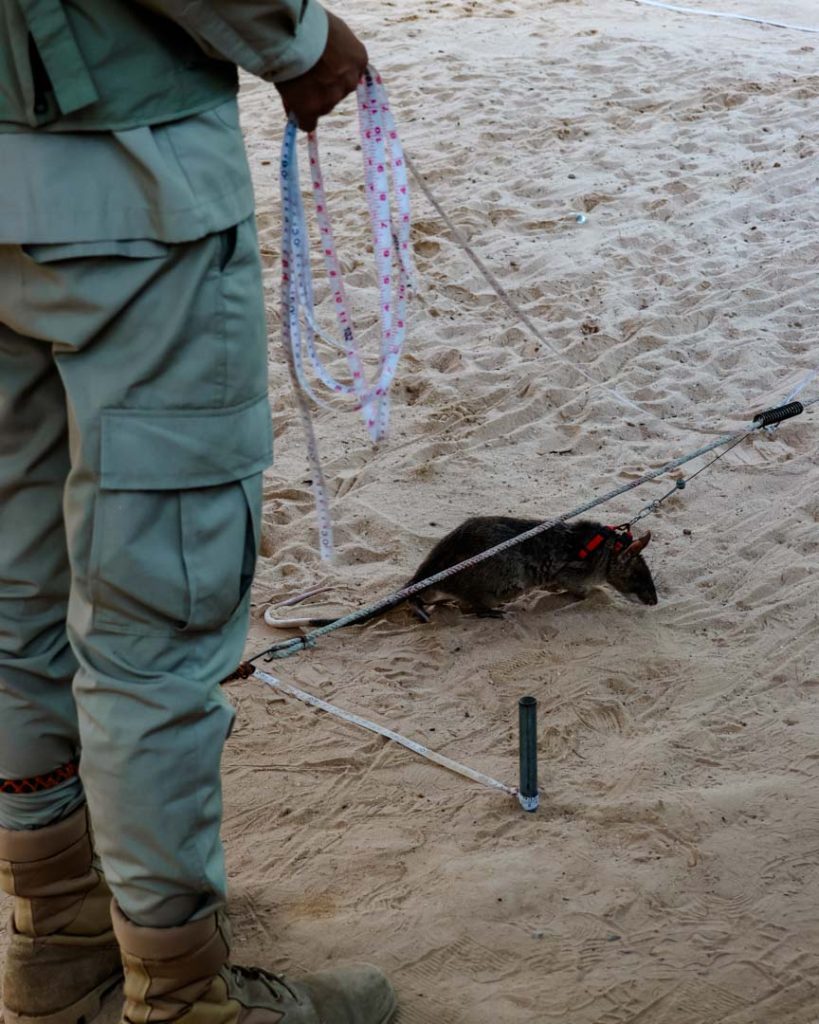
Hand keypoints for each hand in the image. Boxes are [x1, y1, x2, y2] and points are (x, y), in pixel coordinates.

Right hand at [276, 11, 367, 131]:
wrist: (295, 33)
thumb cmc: (310, 23)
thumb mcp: (332, 32)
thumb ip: (334, 50)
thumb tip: (323, 63)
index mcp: (358, 60)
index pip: (348, 74)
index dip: (331, 72)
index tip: (319, 67)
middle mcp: (350, 81)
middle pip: (335, 92)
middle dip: (321, 87)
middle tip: (303, 74)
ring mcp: (332, 97)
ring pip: (321, 106)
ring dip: (309, 100)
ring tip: (292, 82)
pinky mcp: (313, 109)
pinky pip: (308, 122)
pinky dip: (301, 118)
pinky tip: (294, 112)